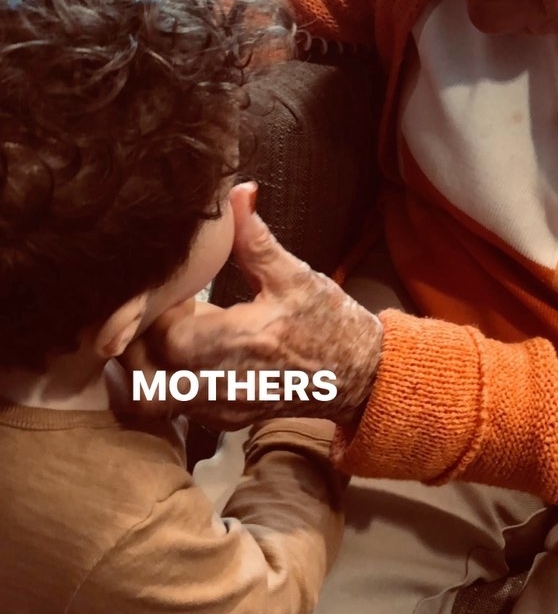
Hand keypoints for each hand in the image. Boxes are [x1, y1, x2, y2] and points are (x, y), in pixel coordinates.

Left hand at [120, 184, 382, 429]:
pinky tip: (182, 354)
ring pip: (152, 393)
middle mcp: (224, 383)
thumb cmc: (328, 323)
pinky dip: (165, 381)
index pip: (165, 333)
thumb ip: (255, 238)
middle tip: (162, 308)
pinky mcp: (221, 421)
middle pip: (147, 365)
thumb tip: (239, 191)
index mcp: (241, 341)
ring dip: (147, 361)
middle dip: (143, 334)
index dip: (158, 309)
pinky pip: (172, 406)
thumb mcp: (294, 276)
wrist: (358, 376)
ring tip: (166, 331)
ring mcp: (220, 408)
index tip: (173, 290)